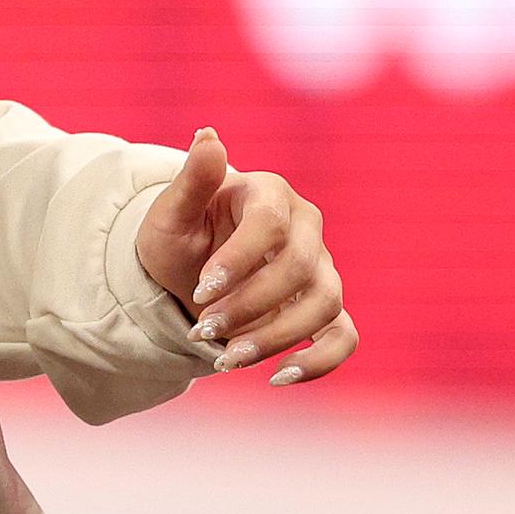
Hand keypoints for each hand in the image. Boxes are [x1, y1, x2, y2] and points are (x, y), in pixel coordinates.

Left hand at [136, 129, 357, 385]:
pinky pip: (343, 337)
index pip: (269, 225)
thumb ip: (191, 180)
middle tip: (203, 328)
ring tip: (224, 358)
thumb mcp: (171, 214)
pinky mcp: (324, 309)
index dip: (238, 260)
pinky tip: (277, 378)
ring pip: (324, 304)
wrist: (187, 275)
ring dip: (274, 337)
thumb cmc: (179, 238)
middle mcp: (305, 229)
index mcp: (270, 195)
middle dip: (249, 305)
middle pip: (298, 269)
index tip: (200, 291)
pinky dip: (319, 361)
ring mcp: (321, 270)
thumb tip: (208, 136)